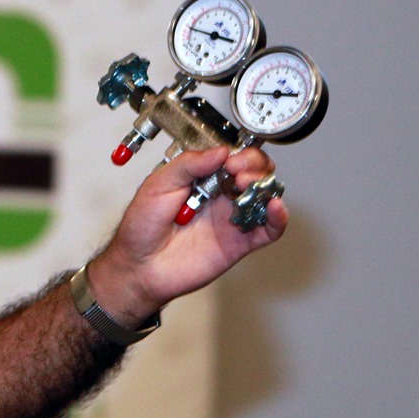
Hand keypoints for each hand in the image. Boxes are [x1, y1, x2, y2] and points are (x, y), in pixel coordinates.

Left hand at [84, 144, 285, 328]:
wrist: (139, 266)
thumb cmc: (142, 227)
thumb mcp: (158, 184)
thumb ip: (189, 164)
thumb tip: (220, 151)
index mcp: (202, 179)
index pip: (233, 157)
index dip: (239, 154)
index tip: (230, 160)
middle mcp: (221, 197)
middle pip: (255, 173)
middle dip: (254, 166)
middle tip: (238, 172)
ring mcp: (232, 219)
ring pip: (265, 196)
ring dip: (265, 186)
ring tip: (248, 187)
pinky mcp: (240, 243)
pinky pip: (268, 230)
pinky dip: (279, 218)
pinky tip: (274, 208)